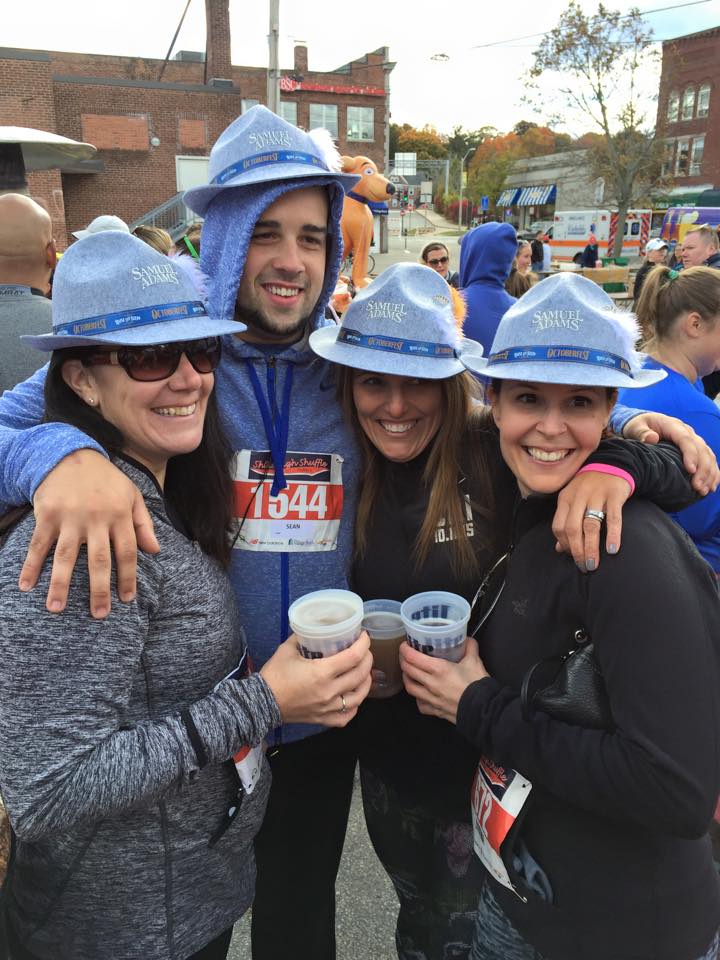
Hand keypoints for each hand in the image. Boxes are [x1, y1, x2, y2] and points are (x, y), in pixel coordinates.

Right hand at [19, 450, 158, 617]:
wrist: (70, 454)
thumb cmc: (105, 480)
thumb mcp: (132, 495)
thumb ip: (143, 524)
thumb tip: (155, 551)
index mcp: (119, 514)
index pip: (127, 552)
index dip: (128, 577)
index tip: (127, 599)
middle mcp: (96, 518)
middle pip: (99, 560)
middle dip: (99, 589)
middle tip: (99, 615)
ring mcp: (70, 517)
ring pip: (66, 556)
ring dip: (60, 584)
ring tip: (56, 608)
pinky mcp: (47, 514)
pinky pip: (39, 544)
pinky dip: (31, 565)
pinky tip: (26, 586)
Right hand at [260, 631, 372, 726]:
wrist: (261, 703)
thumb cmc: (274, 675)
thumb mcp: (287, 649)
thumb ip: (303, 636)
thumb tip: (314, 626)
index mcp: (321, 672)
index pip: (353, 657)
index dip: (363, 644)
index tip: (364, 637)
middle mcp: (329, 691)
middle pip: (360, 675)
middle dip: (368, 659)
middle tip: (365, 651)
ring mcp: (328, 708)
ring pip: (359, 697)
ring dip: (366, 682)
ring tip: (365, 673)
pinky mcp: (324, 720)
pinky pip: (347, 716)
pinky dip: (355, 705)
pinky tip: (354, 696)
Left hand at [399, 637, 487, 723]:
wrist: (484, 710)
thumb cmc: (478, 686)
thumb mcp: (475, 661)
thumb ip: (469, 647)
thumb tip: (466, 639)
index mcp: (439, 669)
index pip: (412, 657)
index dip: (405, 649)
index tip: (404, 645)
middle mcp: (431, 684)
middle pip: (407, 670)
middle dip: (403, 660)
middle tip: (405, 655)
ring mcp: (431, 699)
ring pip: (410, 687)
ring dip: (407, 677)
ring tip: (409, 672)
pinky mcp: (435, 711)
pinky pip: (420, 704)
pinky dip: (417, 697)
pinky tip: (421, 693)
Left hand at [553, 472, 628, 570]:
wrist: (612, 465)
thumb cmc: (590, 489)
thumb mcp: (573, 502)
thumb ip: (566, 523)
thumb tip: (559, 549)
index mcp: (565, 499)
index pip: (559, 526)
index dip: (565, 545)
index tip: (573, 557)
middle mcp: (578, 496)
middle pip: (572, 528)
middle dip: (576, 551)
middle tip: (584, 567)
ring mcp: (596, 495)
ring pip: (590, 525)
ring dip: (591, 548)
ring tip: (593, 564)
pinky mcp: (615, 495)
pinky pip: (613, 518)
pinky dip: (612, 535)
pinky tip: (612, 550)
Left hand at [623, 413, 719, 495]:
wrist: (644, 422)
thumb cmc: (638, 426)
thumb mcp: (635, 427)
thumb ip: (641, 432)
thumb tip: (652, 438)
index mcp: (673, 425)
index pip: (686, 439)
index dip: (691, 455)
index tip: (691, 471)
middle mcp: (687, 431)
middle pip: (701, 450)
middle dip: (702, 470)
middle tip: (697, 487)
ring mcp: (693, 439)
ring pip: (708, 456)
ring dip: (709, 474)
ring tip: (703, 491)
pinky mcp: (696, 448)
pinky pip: (709, 460)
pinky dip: (712, 473)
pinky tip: (711, 487)